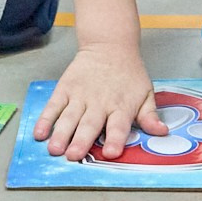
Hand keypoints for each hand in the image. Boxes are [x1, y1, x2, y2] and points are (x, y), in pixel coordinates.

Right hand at [33, 44, 169, 162]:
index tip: (111, 152)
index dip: (116, 139)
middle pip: (90, 124)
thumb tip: (162, 133)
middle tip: (73, 156)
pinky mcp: (65, 88)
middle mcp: (100, 102)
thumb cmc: (129, 74)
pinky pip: (54, 106)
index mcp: (122, 106)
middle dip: (81, 140)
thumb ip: (150, 116)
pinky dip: (45, 119)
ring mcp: (80, 95)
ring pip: (69, 117)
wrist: (110, 44)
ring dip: (61, 133)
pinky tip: (39, 133)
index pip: (119, 125)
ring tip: (54, 149)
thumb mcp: (146, 93)